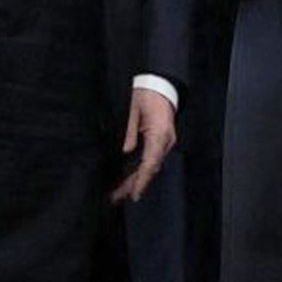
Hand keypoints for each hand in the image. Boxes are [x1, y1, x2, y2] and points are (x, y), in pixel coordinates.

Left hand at [110, 88, 176, 204]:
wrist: (160, 84)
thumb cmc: (147, 94)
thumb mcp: (133, 111)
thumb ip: (130, 133)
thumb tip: (126, 152)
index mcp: (159, 134)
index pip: (150, 163)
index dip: (141, 181)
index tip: (134, 195)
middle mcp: (165, 141)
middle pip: (150, 168)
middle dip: (134, 184)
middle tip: (116, 198)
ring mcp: (165, 141)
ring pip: (151, 166)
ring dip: (137, 179)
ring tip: (120, 193)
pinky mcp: (162, 141)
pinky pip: (152, 160)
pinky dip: (142, 170)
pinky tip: (131, 179)